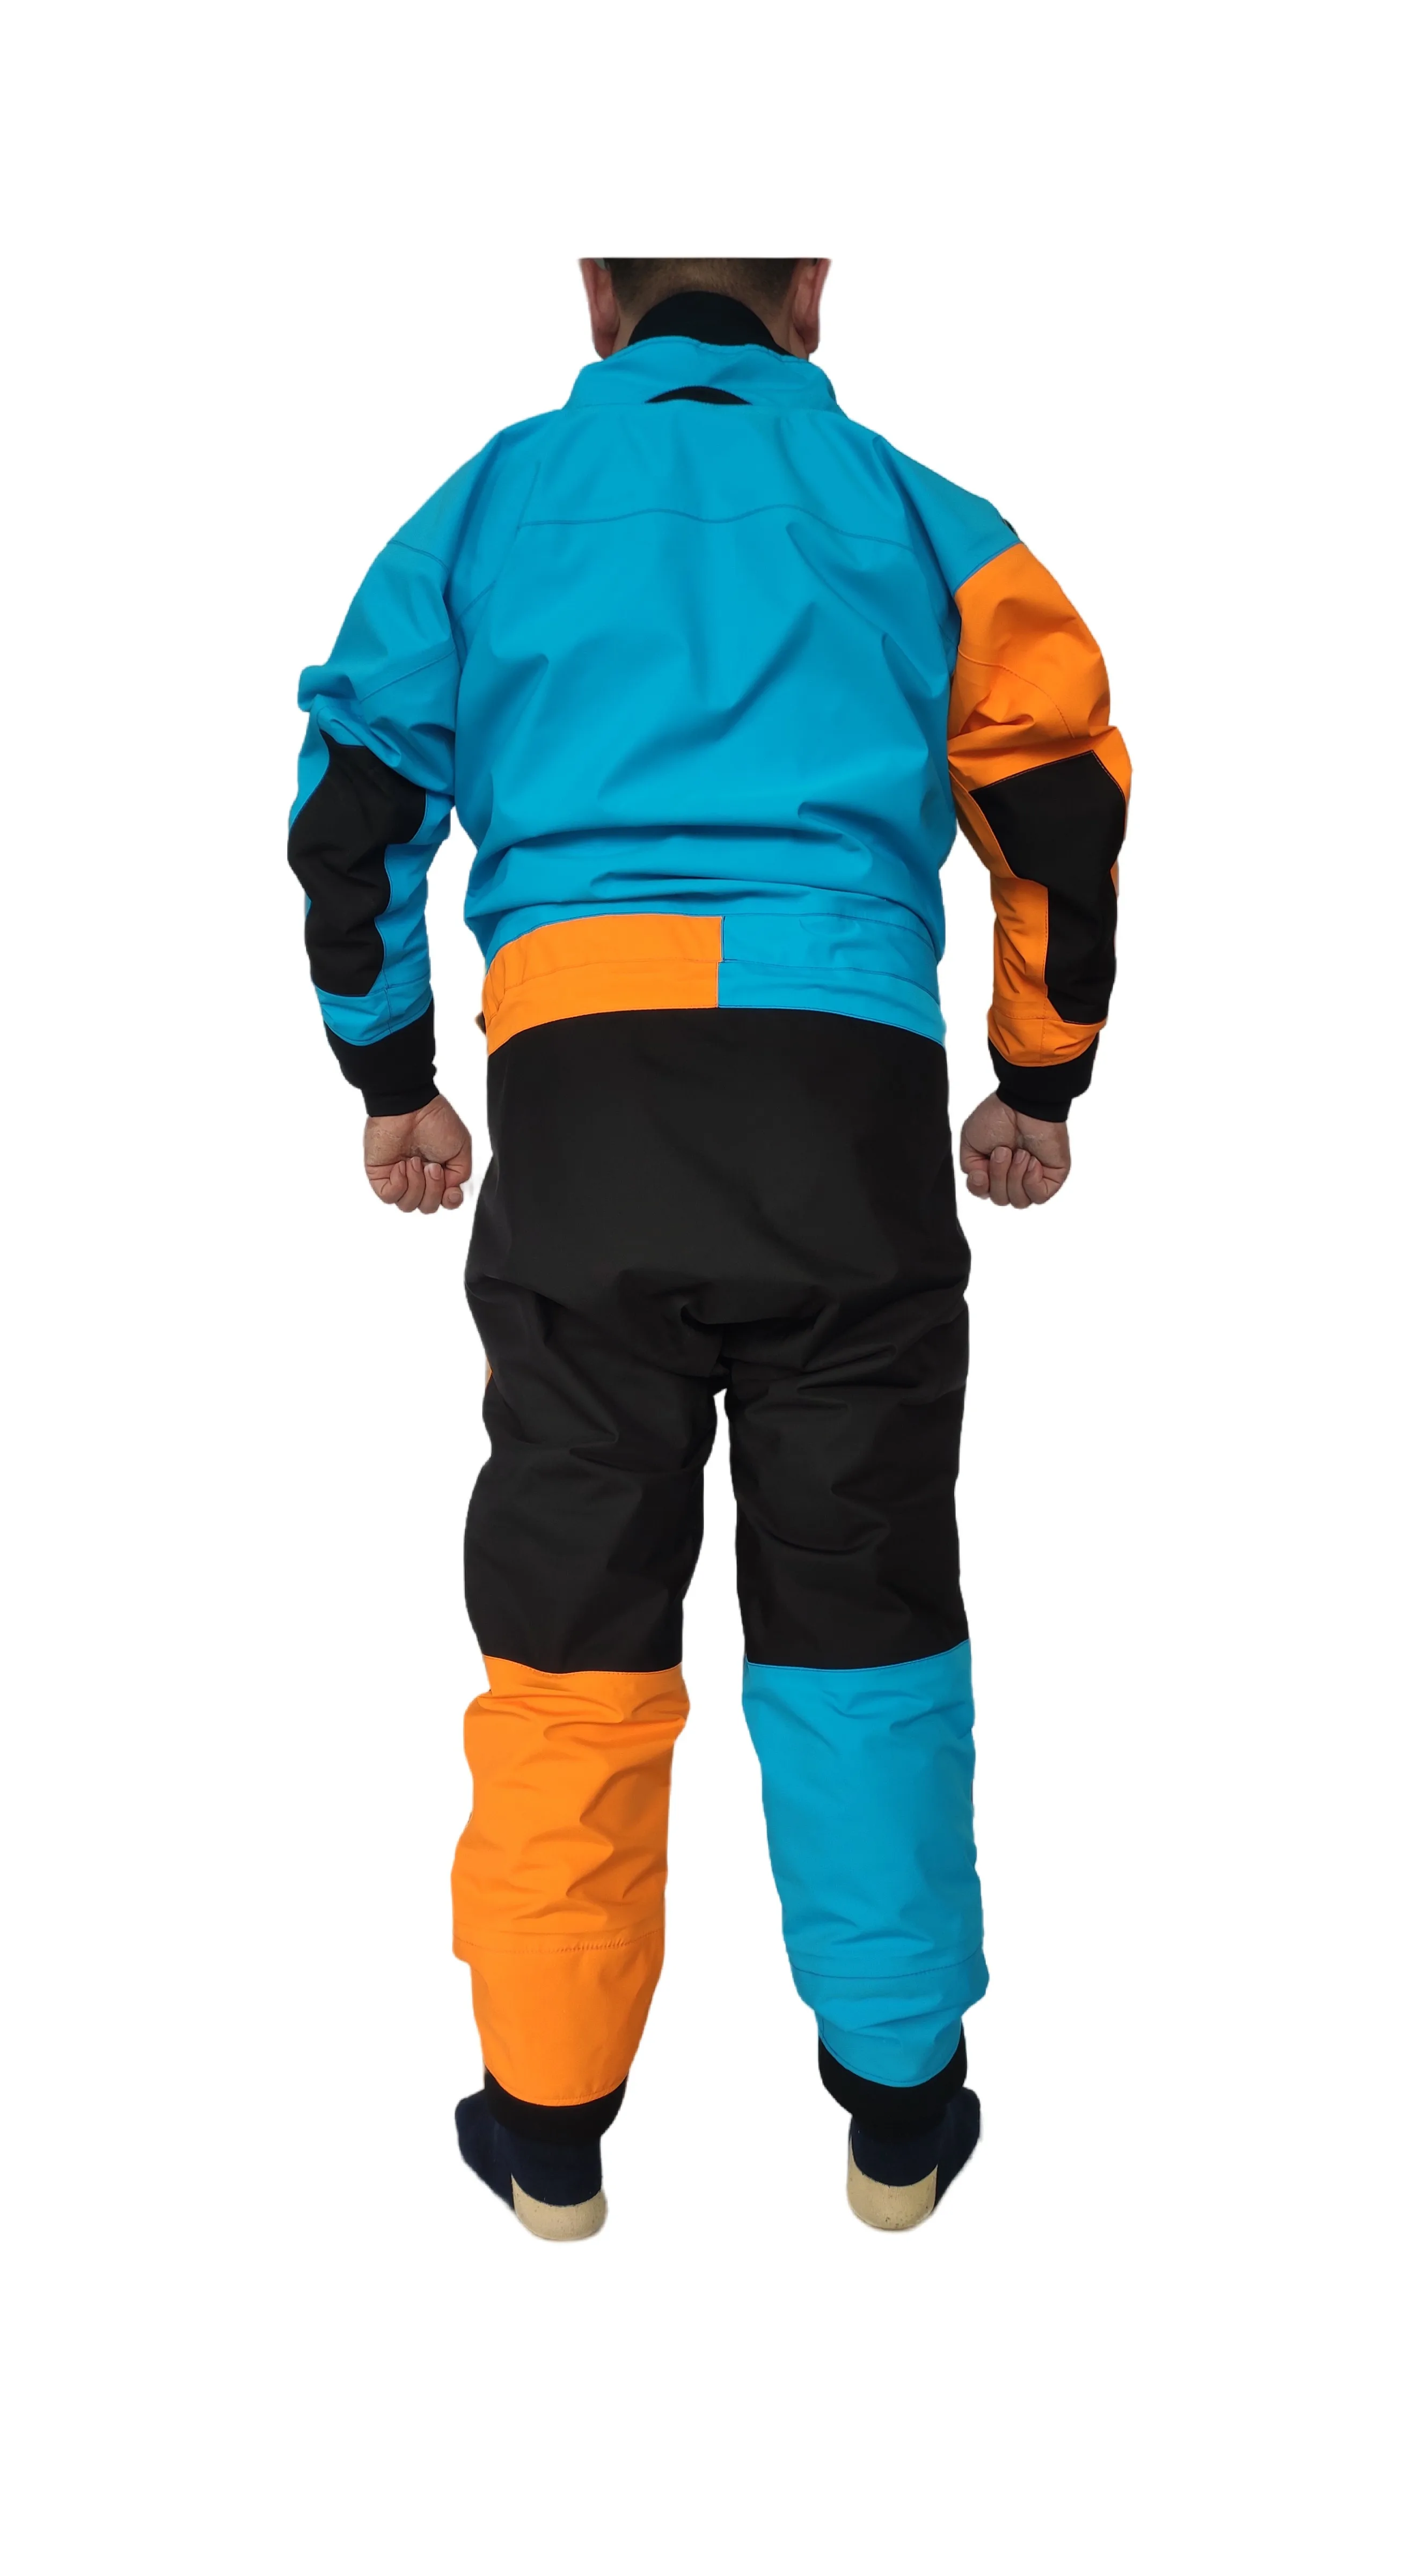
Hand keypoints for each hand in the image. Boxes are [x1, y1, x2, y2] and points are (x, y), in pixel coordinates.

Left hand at [363, 1094, 473, 1213]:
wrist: (410, 1107)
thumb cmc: (435, 1121)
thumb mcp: (461, 1148)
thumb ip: (460, 1175)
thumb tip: (449, 1191)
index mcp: (437, 1173)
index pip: (443, 1202)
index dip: (450, 1201)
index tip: (451, 1190)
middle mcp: (418, 1178)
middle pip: (427, 1207)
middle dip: (433, 1190)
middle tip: (432, 1166)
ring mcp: (398, 1178)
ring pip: (408, 1205)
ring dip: (416, 1185)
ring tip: (415, 1161)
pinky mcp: (380, 1176)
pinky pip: (389, 1197)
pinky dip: (399, 1184)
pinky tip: (402, 1165)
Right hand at [959, 1094, 1070, 1208]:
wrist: (1023, 1104)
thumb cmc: (997, 1117)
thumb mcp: (970, 1143)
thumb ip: (970, 1169)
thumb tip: (980, 1183)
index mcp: (994, 1169)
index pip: (984, 1194)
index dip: (979, 1187)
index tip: (979, 1171)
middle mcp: (1013, 1176)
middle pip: (1001, 1199)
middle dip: (998, 1176)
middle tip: (1003, 1150)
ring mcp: (1034, 1178)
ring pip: (1019, 1201)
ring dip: (1014, 1176)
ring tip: (1020, 1153)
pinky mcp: (1052, 1178)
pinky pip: (1039, 1197)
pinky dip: (1031, 1180)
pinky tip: (1032, 1161)